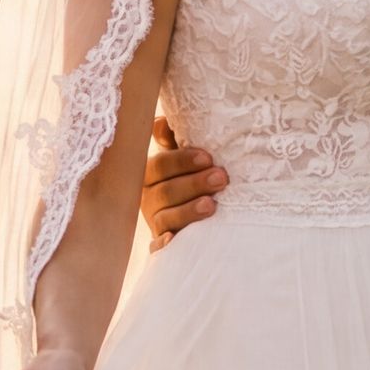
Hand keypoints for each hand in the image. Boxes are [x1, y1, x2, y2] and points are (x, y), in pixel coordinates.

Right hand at [139, 116, 226, 250]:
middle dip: (194, 184)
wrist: (200, 210)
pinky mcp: (162, 244)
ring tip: (212, 205)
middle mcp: (148, 197)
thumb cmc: (193, 173)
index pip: (160, 165)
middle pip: (165, 192)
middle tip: (221, 178)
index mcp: (150, 173)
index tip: (208, 157)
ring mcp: (155, 221)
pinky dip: (163, 245)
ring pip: (166, 218)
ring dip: (187, 211)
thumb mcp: (186, 154)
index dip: (182, 161)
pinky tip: (173, 240)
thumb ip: (174, 138)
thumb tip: (163, 121)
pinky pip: (157, 248)